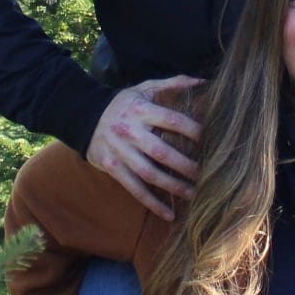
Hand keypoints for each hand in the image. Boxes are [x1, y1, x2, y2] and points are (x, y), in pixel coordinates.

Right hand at [85, 75, 203, 219]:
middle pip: (161, 151)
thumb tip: (201, 81)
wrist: (83, 116)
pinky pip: (134, 188)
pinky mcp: (111, 168)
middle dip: (186, 165)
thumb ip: (172, 83)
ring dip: (172, 186)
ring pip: (149, 173)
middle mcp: (130, 131)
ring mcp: (119, 151)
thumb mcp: (143, 88)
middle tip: (208, 175)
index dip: (193, 131)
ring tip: (193, 195)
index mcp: (141, 110)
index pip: (171, 120)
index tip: (211, 141)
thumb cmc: (123, 103)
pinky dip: (151, 203)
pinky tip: (168, 214)